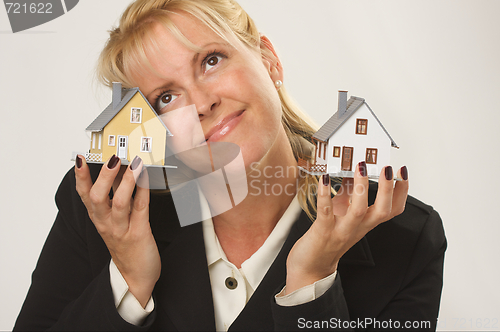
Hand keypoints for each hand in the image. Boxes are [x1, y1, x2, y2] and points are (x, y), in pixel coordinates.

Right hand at [75, 155, 159, 307]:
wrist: (136, 276)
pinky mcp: (139, 233)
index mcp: (98, 218)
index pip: (84, 195)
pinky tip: (146, 178)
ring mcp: (122, 229)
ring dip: (126, 181)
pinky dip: (143, 191)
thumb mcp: (115, 220)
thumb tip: (120, 172)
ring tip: (133, 164)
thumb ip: (117, 198)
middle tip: (112, 159)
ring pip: (119, 203)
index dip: (81, 177)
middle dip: (104, 176)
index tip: (80, 159)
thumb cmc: (126, 246)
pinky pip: (140, 209)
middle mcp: (106, 223)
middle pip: (97, 197)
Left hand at [285, 162, 408, 293]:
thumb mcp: (342, 213)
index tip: (402, 171)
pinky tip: (323, 178)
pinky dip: (325, 194)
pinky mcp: (323, 231)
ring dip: (361, 188)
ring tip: (360, 167)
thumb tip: (350, 170)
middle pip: (383, 211)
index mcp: (367, 223)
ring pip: (358, 211)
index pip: (392, 210)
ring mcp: (341, 231)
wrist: (311, 267)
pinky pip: (326, 212)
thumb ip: (348, 193)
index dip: (401, 191)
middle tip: (388, 168)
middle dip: (388, 189)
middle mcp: (358, 228)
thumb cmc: (327, 238)